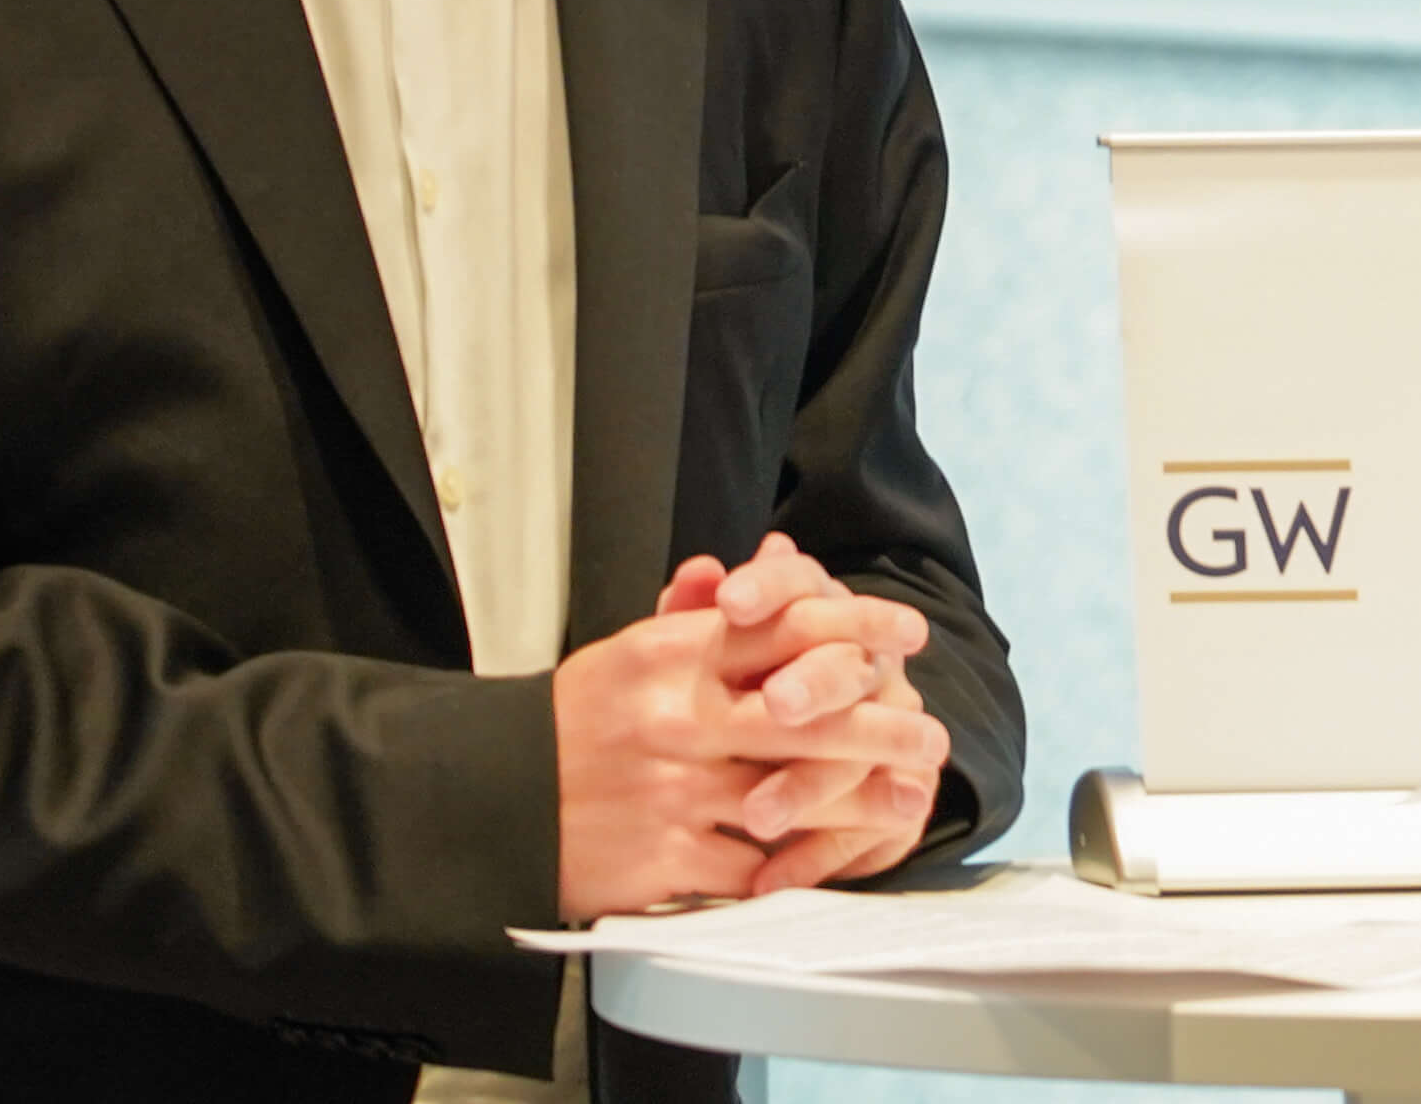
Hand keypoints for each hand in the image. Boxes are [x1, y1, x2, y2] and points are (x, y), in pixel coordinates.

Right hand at [552, 543, 952, 916]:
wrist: (488, 802)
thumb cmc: (573, 726)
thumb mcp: (628, 655)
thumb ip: (704, 615)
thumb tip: (769, 556)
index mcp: (669, 656)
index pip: (783, 626)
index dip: (858, 625)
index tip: (908, 635)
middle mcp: (675, 718)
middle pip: (805, 714)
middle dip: (882, 725)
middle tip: (932, 735)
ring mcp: (671, 790)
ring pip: (791, 793)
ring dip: (859, 799)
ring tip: (907, 797)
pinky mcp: (663, 857)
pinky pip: (749, 864)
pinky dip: (794, 862)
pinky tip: (835, 857)